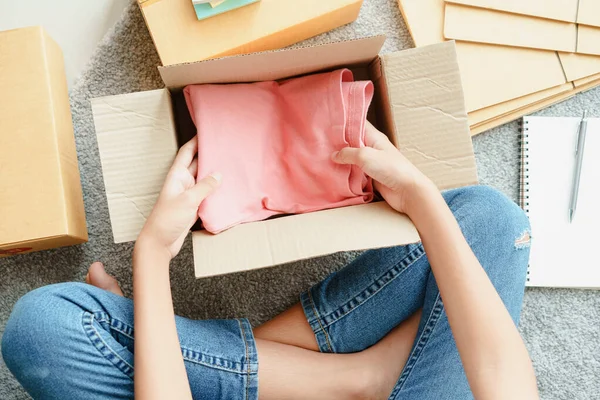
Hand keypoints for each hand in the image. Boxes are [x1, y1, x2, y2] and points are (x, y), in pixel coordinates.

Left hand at [137, 137, 220, 259]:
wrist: (160, 243)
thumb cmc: (166, 220)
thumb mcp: (187, 200)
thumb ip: (204, 186)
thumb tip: (219, 174)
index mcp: (177, 176)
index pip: (187, 153)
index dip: (196, 141)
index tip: (207, 131)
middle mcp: (183, 182)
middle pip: (198, 164)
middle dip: (209, 155)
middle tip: (225, 147)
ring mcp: (189, 195)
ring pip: (204, 179)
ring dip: (215, 173)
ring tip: (230, 164)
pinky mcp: (194, 207)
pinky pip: (207, 194)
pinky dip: (216, 190)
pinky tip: (228, 188)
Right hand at [332, 122, 435, 214]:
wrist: (407, 191)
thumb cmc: (391, 168)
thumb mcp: (365, 155)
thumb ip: (348, 153)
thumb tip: (334, 155)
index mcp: (374, 137)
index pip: (357, 124)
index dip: (343, 122)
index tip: (327, 123)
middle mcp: (372, 147)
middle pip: (352, 142)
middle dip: (338, 143)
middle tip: (320, 144)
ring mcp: (371, 163)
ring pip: (352, 158)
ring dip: (341, 160)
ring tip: (323, 159)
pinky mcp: (370, 176)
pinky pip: (355, 172)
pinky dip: (346, 173)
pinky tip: (334, 174)